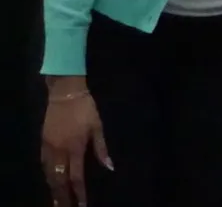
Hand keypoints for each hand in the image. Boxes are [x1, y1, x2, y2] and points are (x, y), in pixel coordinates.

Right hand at [40, 85, 110, 206]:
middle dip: (63, 197)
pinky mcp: (42, 143)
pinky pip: (44, 165)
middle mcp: (60, 151)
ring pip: (49, 175)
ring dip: (54, 189)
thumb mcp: (98, 126)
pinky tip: (51, 182)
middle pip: (59, 180)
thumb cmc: (86, 109)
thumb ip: (102, 148)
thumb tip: (110, 167)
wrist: (65, 93)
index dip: (79, 192)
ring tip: (58, 201)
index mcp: (75, 147)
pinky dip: (48, 176)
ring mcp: (49, 148)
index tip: (82, 204)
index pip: (76, 176)